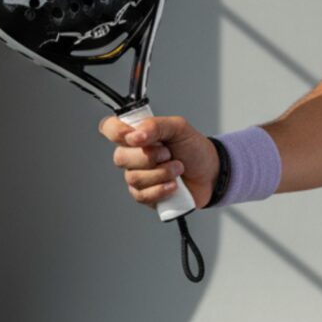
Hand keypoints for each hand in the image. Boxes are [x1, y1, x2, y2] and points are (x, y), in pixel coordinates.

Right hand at [98, 115, 220, 209]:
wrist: (211, 172)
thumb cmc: (194, 149)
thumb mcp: (180, 128)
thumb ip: (156, 125)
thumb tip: (135, 135)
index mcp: (138, 135)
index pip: (110, 128)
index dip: (116, 132)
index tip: (135, 137)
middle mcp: (133, 155)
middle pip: (121, 157)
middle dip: (150, 156)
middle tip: (169, 153)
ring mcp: (137, 176)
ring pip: (134, 178)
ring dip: (162, 173)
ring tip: (178, 168)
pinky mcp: (145, 195)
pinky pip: (142, 195)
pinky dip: (162, 189)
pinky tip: (174, 185)